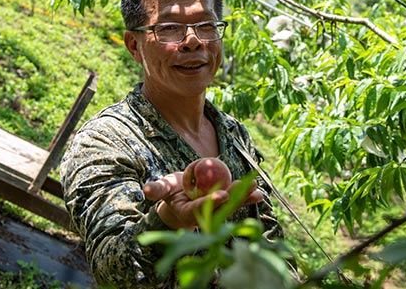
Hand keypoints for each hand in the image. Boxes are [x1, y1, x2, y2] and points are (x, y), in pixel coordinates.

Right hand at [143, 172, 263, 229]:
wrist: (180, 199)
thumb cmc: (170, 193)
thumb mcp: (162, 189)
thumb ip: (156, 189)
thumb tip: (146, 190)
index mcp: (188, 212)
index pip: (200, 208)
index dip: (211, 202)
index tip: (222, 195)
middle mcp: (204, 216)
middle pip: (221, 208)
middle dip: (235, 199)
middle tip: (247, 189)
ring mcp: (216, 212)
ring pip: (231, 206)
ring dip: (245, 198)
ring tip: (257, 190)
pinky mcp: (224, 207)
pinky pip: (236, 202)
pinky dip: (247, 198)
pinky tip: (259, 192)